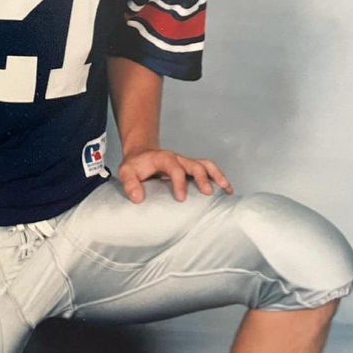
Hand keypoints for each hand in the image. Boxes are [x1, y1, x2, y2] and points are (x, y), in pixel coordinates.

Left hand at [117, 148, 232, 203]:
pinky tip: (227, 189)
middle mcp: (178, 159)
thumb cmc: (135, 165)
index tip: (182, 198)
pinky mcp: (191, 168)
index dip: (179, 182)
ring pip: (206, 165)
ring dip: (217, 175)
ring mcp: (186, 163)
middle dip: (202, 178)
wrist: (141, 154)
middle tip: (208, 193)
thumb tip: (138, 198)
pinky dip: (219, 177)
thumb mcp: (126, 172)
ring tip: (226, 189)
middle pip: (195, 165)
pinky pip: (208, 169)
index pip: (174, 168)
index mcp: (163, 158)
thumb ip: (130, 184)